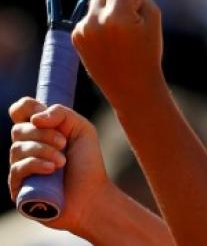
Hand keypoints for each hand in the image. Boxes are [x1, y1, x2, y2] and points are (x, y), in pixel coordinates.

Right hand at [9, 97, 111, 232]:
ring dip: (43, 150)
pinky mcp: (18, 188)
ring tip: (62, 161)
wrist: (92, 196)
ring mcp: (20, 167)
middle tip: (64, 143)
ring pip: (17, 148)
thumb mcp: (82, 128)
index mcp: (41, 130)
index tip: (41, 114)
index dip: (26, 107)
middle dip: (44, 133)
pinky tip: (52, 169)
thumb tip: (35, 118)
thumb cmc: (87, 162)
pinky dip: (36, 165)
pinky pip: (17, 169)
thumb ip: (61, 114)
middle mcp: (27, 146)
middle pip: (19, 129)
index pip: (20, 111)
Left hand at [72, 0, 163, 108]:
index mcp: (117, 16)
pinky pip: (89, 16)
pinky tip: (109, 41)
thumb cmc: (147, 51)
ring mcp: (83, 29)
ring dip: (107, 8)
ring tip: (119, 32)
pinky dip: (98, 22)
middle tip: (128, 15)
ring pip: (95, 0)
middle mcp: (95, 20)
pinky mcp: (76, 37)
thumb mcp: (154, 17)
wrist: (132, 87)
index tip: (138, 6)